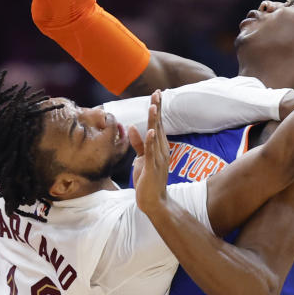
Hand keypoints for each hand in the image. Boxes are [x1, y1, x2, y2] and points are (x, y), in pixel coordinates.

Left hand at [129, 90, 170, 213]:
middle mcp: (162, 150)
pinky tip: (151, 132)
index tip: (156, 94)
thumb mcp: (142, 158)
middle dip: (157, 109)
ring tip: (153, 106)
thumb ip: (138, 143)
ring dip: (155, 121)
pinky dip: (151, 142)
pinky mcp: (153, 168)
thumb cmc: (148, 179)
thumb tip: (131, 126)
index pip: (159, 124)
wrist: (153, 201)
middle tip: (157, 93)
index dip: (157, 109)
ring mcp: (159, 159)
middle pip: (160, 125)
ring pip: (157, 136)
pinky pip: (151, 152)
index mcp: (160, 146)